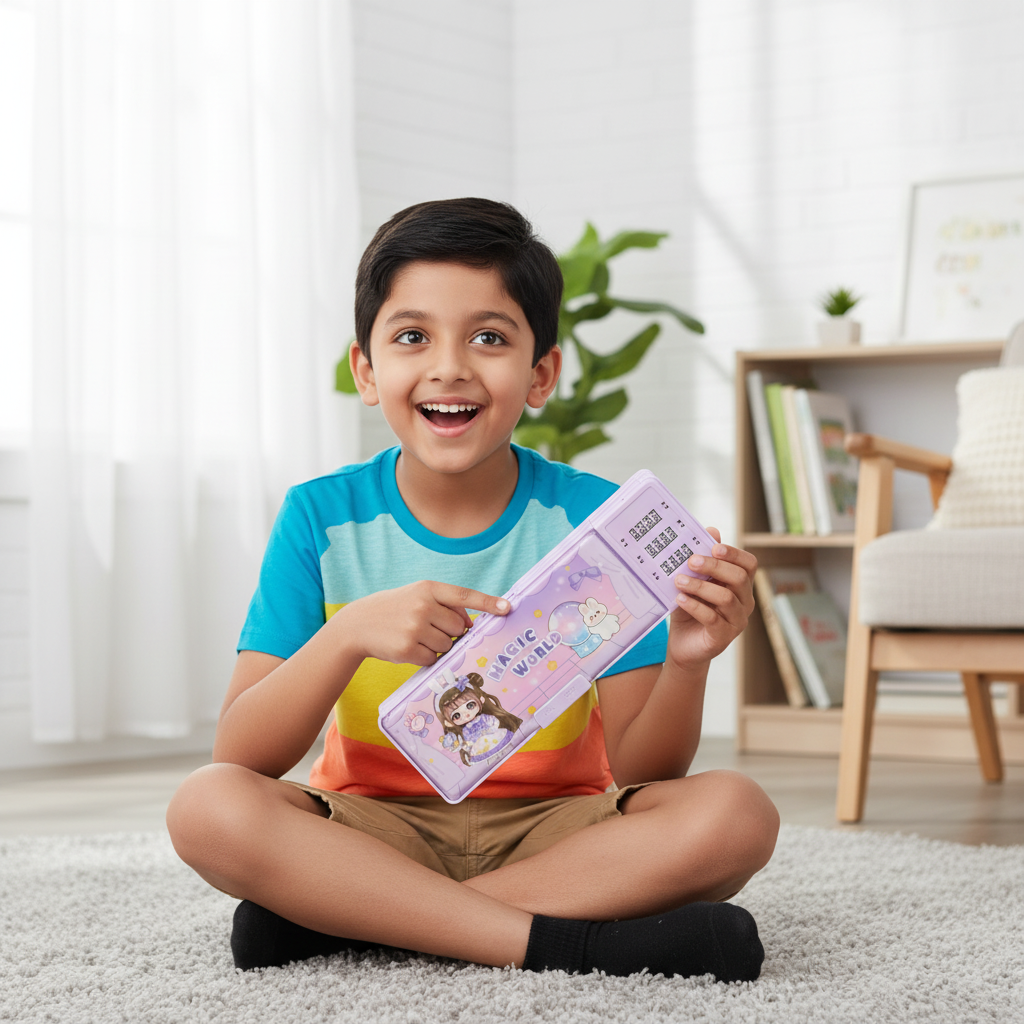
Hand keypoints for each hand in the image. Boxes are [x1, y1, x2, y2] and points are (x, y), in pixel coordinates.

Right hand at [336, 581, 509, 666]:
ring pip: (447, 645)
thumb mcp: (418, 596)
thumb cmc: (395, 609)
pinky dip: (426, 657)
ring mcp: (414, 627)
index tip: (507, 608)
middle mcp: (423, 606)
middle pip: (459, 628)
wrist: (358, 625)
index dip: (488, 603)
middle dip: (450, 633)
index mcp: (428, 588)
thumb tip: (471, 625)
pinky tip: (410, 647)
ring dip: (438, 646)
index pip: (464, 595)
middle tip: (429, 628)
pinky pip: (433, 659)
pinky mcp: (407, 649)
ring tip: (416, 637)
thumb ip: (445, 605)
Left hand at [666, 529, 756, 670]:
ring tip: (679, 581)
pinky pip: (712, 618)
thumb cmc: (690, 608)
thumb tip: (711, 530)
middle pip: (739, 578)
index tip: (713, 546)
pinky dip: (695, 606)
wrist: (683, 644)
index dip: (734, 554)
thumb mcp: (693, 581)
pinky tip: (681, 599)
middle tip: (690, 560)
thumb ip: (702, 560)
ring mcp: (736, 621)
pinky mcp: (723, 637)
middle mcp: (744, 602)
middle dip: (715, 567)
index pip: (749, 565)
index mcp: (740, 586)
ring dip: (700, 586)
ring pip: (726, 598)